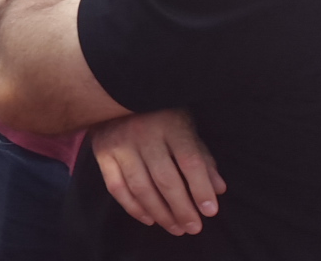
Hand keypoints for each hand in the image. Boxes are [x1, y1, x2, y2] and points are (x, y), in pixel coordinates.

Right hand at [92, 109, 223, 234]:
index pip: (189, 161)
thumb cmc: (160, 114)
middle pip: (165, 179)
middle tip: (193, 228)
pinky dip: (133, 207)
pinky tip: (149, 219)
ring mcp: (120, 143)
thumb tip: (218, 189)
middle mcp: (144, 133)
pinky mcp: (102, 152)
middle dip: (182, 209)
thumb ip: (202, 158)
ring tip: (176, 228)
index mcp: (171, 124)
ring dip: (160, 213)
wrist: (113, 92)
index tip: (210, 212)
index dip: (201, 189)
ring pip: (141, 187)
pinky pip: (116, 187)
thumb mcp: (186, 127)